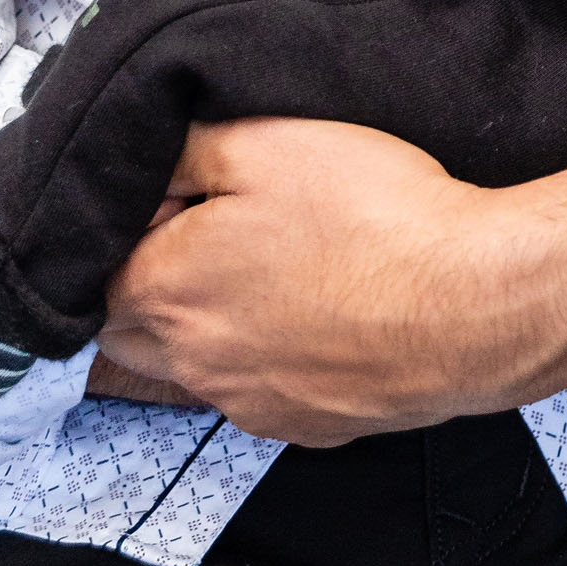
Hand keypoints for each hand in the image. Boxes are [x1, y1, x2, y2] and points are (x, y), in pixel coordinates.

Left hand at [97, 118, 543, 444]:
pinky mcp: (303, 425)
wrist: (470, 305)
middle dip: (151, 277)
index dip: (134, 216)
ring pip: (192, 362)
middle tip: (214, 225)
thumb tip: (142, 153)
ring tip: (276, 263)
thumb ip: (182, 145)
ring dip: (210, 318)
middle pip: (130, 324)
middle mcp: (192, 363)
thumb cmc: (371, 218)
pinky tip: (319, 307)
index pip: (95, 262)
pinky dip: (268, 352)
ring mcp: (248, 403)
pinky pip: (256, 387)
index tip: (186, 187)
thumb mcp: (263, 140)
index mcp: (164, 290)